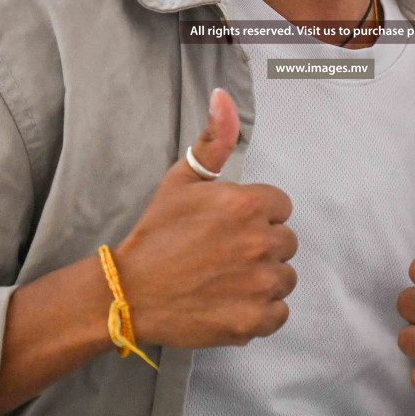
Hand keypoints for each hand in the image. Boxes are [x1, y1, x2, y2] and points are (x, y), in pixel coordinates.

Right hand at [113, 88, 297, 347]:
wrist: (129, 292)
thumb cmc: (156, 234)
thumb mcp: (182, 180)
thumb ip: (213, 139)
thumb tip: (223, 96)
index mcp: (246, 204)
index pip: (280, 206)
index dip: (256, 215)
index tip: (229, 226)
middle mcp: (260, 242)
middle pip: (285, 241)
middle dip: (260, 245)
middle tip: (224, 253)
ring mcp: (260, 284)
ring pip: (284, 277)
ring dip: (262, 278)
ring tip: (225, 278)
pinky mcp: (255, 320)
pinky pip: (279, 312)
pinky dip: (260, 311)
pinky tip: (230, 301)